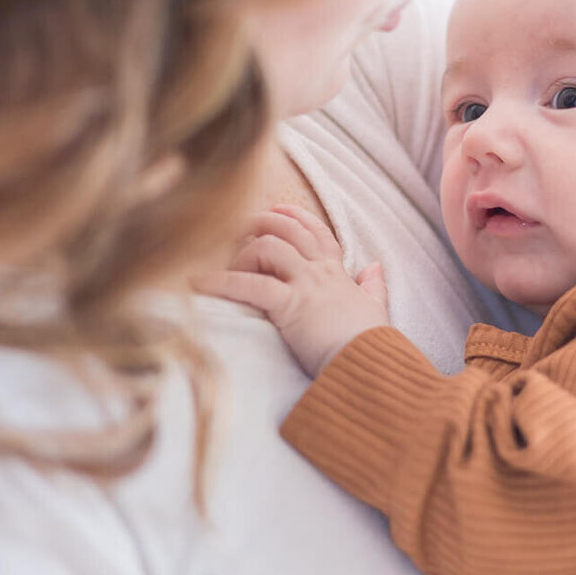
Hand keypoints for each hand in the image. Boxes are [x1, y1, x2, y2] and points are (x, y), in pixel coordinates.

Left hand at [193, 205, 388, 376]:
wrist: (370, 364)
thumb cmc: (370, 343)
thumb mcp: (375, 308)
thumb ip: (374, 286)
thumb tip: (375, 267)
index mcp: (338, 273)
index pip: (317, 233)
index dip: (295, 218)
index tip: (276, 210)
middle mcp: (321, 272)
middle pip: (288, 231)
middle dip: (260, 223)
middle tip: (235, 227)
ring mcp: (306, 285)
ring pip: (268, 248)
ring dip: (241, 255)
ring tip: (221, 268)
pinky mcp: (290, 305)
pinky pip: (250, 285)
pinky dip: (222, 282)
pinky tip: (200, 283)